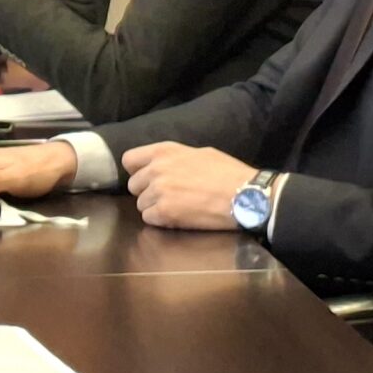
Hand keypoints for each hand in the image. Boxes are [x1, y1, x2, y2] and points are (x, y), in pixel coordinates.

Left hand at [121, 142, 256, 229]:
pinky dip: (161, 221)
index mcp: (164, 151)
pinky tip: (179, 218)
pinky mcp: (164, 212)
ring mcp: (158, 191)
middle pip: (133, 185)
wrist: (244, 195)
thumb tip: (165, 164)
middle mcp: (156, 169)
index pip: (129, 160)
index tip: (147, 178)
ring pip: (141, 204)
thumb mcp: (200, 153)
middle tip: (168, 197)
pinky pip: (149, 219)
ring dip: (155, 208)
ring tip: (177, 208)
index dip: (137, 171)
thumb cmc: (228, 173)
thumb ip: (176, 158)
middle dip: (147, 192)